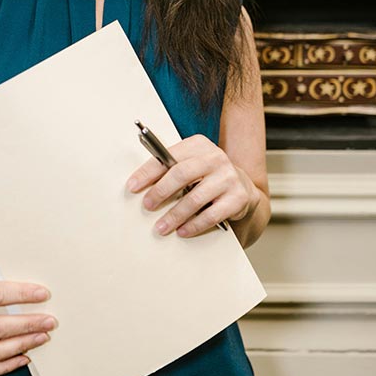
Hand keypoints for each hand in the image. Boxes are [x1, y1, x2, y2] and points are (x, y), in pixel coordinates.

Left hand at [126, 134, 255, 238]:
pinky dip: (194, 225)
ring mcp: (229, 177)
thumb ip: (170, 168)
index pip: (169, 157)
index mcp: (199, 145)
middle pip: (181, 174)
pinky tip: (182, 231)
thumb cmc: (207, 175)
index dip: (148, 172)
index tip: (132, 186)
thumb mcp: (190, 164)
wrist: (242, 186)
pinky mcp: (238, 198)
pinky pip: (211, 215)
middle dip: (160, 192)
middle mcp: (215, 158)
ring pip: (195, 198)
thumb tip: (139, 183)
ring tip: (161, 227)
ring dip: (174, 215)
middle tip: (147, 206)